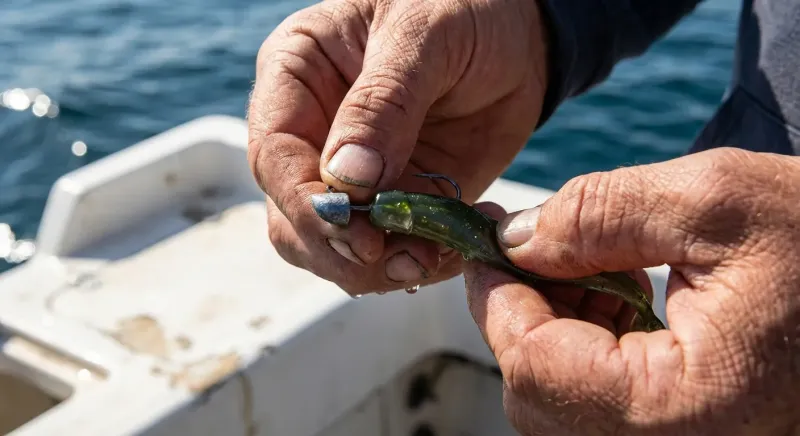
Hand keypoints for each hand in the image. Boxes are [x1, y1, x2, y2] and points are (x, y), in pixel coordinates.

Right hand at [247, 0, 548, 293]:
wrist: (520, 35)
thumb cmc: (463, 8)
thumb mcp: (422, 36)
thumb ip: (381, 105)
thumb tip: (346, 180)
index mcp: (296, 77)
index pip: (275, 156)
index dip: (308, 206)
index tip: (358, 235)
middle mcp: (312, 133)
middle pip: (293, 217)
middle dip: (340, 250)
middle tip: (399, 259)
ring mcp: (352, 176)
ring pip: (333, 248)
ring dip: (377, 269)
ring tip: (434, 256)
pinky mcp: (396, 202)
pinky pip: (389, 252)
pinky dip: (416, 263)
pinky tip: (454, 248)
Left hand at [465, 148, 799, 434]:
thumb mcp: (715, 202)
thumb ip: (597, 214)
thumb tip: (513, 240)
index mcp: (689, 412)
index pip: (535, 369)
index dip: (495, 299)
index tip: (483, 243)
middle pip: (538, 395)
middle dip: (522, 312)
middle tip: (536, 246)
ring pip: (562, 403)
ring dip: (553, 328)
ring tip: (595, 266)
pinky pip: (598, 407)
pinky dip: (586, 348)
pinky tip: (618, 297)